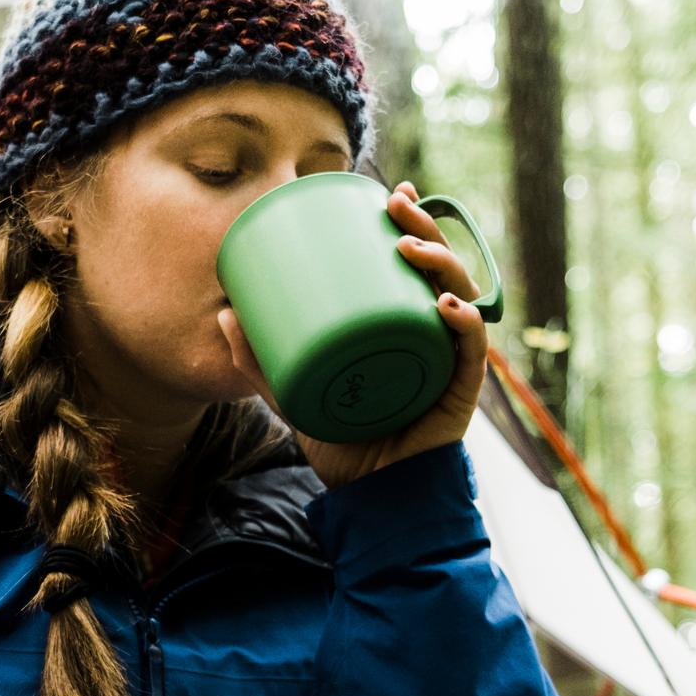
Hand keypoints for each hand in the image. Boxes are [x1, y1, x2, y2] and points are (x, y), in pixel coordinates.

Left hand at [218, 181, 491, 490]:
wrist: (372, 501)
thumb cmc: (342, 445)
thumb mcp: (294, 394)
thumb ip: (261, 360)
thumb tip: (223, 314)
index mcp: (404, 327)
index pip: (417, 266)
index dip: (413, 224)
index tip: (389, 193)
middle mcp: (435, 337)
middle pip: (443, 270)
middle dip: (426, 229)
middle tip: (396, 205)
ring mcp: (450, 363)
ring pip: (462, 298)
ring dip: (443, 264)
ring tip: (409, 248)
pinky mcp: (460, 393)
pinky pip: (472, 351)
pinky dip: (466, 325)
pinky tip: (447, 308)